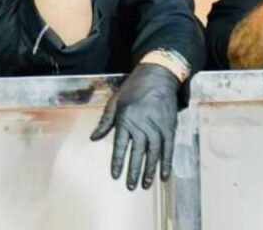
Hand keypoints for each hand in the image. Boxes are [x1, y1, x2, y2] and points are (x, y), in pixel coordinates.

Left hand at [90, 64, 179, 190]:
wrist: (157, 76)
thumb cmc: (133, 89)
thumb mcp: (115, 102)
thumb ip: (105, 122)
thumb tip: (93, 138)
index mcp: (126, 119)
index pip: (120, 146)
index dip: (118, 161)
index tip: (115, 175)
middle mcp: (141, 125)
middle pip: (137, 153)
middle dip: (134, 171)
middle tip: (130, 186)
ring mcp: (157, 127)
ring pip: (153, 153)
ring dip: (149, 170)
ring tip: (145, 184)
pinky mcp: (169, 127)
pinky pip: (168, 148)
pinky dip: (167, 163)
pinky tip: (164, 175)